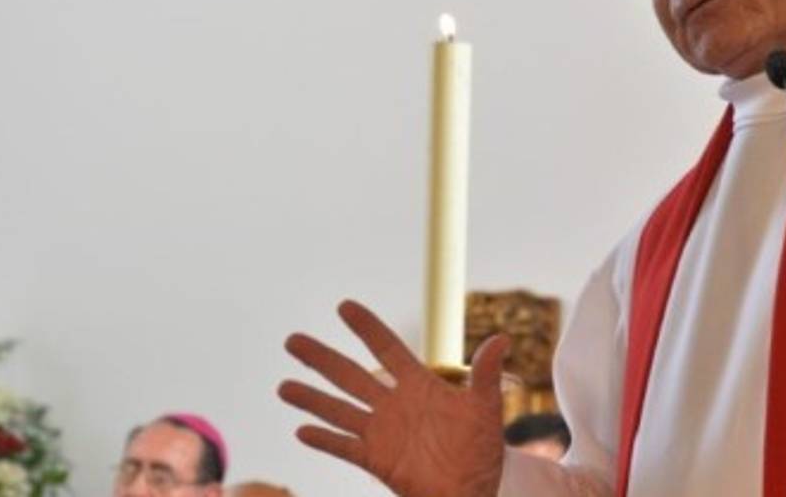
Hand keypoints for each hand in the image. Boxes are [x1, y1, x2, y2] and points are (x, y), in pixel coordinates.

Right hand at [278, 300, 510, 496]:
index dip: (367, 328)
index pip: (387, 349)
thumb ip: (486, 374)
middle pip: (351, 375)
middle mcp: (394, 404)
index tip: (343, 306)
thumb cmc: (481, 451)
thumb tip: (502, 338)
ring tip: (283, 386)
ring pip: (340, 409)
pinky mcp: (377, 460)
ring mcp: (382, 432)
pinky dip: (325, 440)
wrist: (472, 492)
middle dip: (322, 358)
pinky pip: (345, 448)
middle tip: (292, 339)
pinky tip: (302, 431)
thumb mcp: (486, 409)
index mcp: (419, 385)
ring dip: (312, 398)